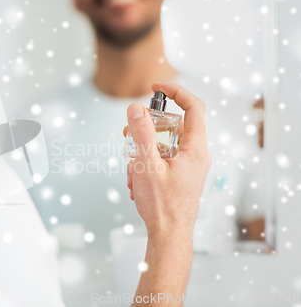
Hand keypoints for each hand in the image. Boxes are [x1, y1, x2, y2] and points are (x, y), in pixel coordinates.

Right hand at [124, 83, 211, 238]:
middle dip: (147, 130)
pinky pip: (162, 159)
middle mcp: (196, 155)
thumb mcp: (147, 165)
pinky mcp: (180, 175)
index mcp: (195, 149)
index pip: (193, 107)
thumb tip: (136, 108)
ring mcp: (188, 166)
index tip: (156, 88)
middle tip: (130, 136)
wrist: (169, 235)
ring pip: (163, 144)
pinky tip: (137, 180)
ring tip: (133, 171)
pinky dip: (146, 164)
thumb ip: (141, 134)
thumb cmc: (163, 206)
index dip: (176, 92)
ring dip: (143, 152)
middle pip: (172, 126)